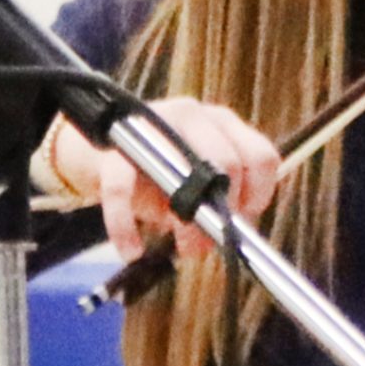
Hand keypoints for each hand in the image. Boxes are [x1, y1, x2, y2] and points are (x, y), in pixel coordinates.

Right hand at [47, 95, 277, 269]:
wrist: (104, 155)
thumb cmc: (159, 171)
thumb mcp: (196, 184)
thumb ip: (218, 206)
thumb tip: (224, 238)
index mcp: (221, 123)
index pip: (260, 156)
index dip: (258, 195)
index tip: (242, 221)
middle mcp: (192, 116)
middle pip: (228, 164)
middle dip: (223, 212)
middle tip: (210, 241)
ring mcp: (153, 125)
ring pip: (182, 173)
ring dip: (186, 222)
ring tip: (183, 246)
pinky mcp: (114, 147)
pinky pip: (122, 188)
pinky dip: (125, 225)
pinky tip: (131, 249)